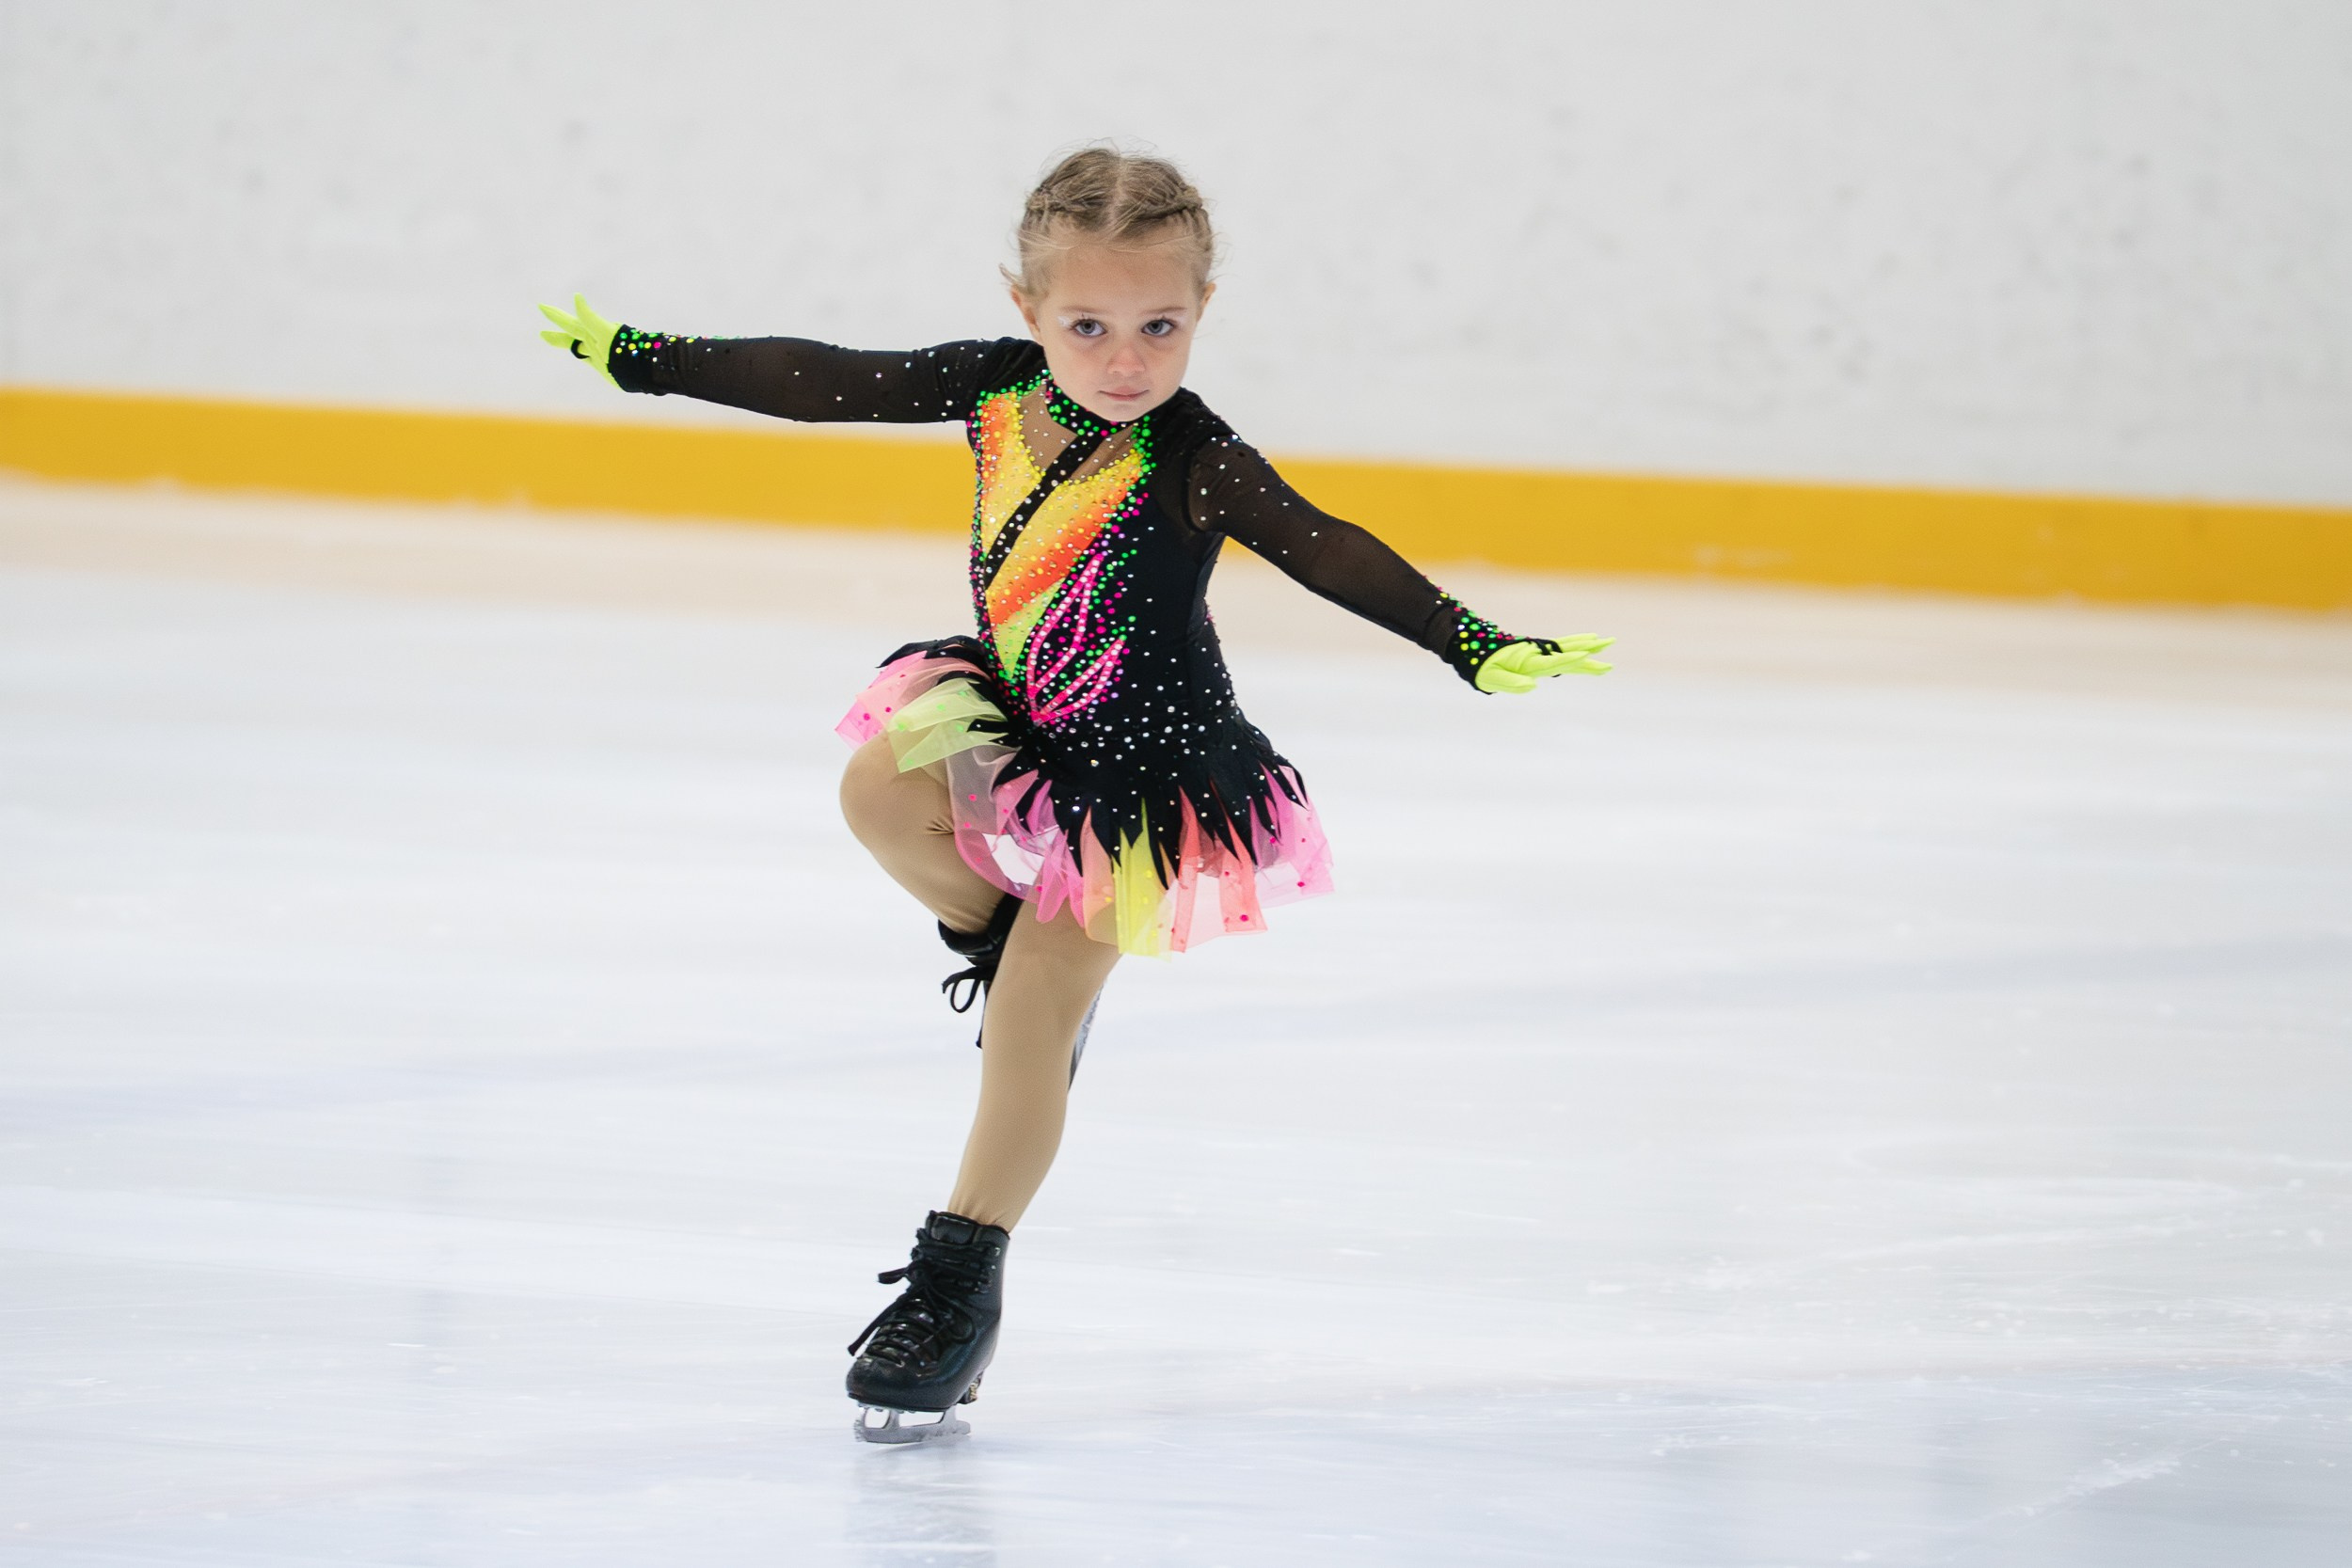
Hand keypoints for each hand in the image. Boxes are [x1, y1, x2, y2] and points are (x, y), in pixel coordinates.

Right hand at [537, 293, 618, 385]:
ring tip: (548, 336)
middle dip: (556, 323)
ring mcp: (596, 352)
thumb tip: (577, 296)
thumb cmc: (622, 350)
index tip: (542, 306)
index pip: (568, 322)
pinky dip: (579, 352)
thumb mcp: (603, 332)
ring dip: (563, 338)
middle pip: (569, 329)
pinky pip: (585, 356)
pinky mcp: (602, 365)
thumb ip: (589, 317)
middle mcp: (591, 341)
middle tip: (541, 314)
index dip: (555, 315)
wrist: (642, 369)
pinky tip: (579, 352)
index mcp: (590, 333)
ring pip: (574, 343)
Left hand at [1474, 635, 1614, 693]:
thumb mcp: (1491, 679)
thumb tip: (1532, 686)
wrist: (1473, 648)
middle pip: (1565, 651)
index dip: (1568, 659)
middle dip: (1587, 649)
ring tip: (1606, 642)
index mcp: (1526, 662)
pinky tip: (1588, 646)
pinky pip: (1560, 648)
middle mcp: (1535, 654)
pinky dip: (1575, 645)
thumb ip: (1510, 683)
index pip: (1551, 661)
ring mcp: (1538, 651)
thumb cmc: (1481, 668)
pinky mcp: (1538, 652)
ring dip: (1586, 645)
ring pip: (1566, 647)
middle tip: (1608, 644)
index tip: (1585, 656)